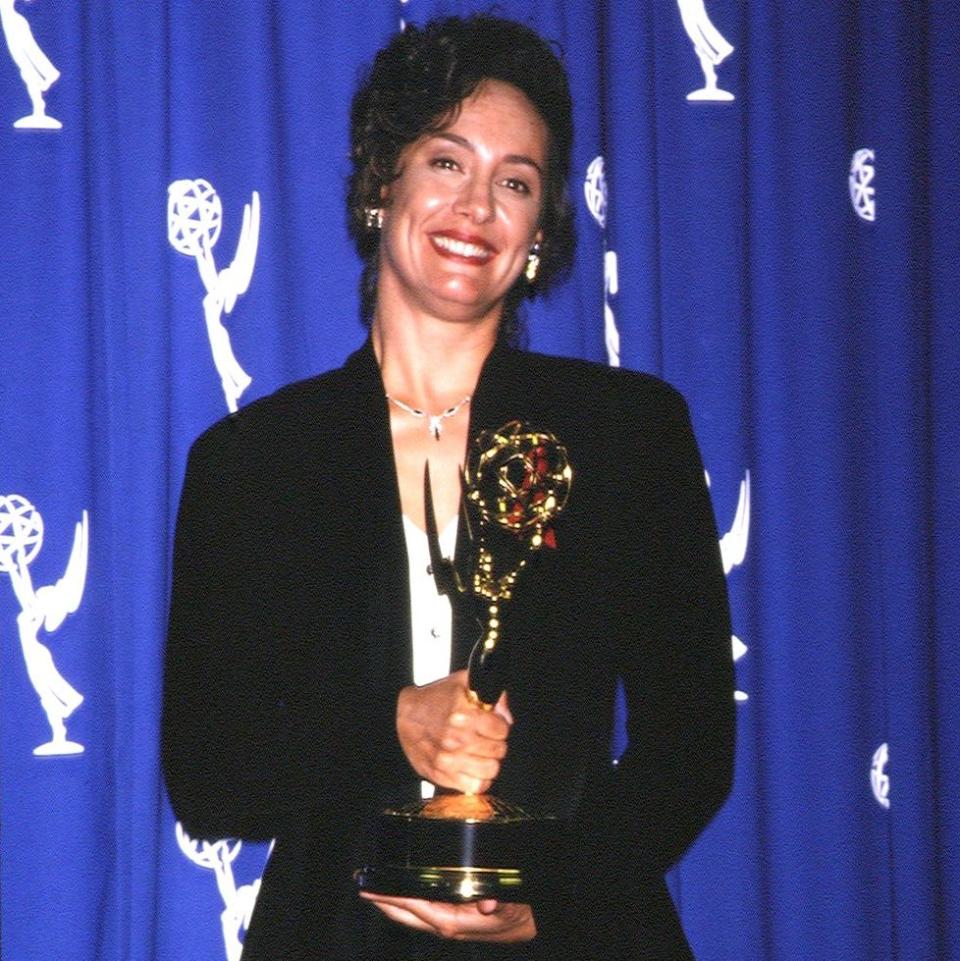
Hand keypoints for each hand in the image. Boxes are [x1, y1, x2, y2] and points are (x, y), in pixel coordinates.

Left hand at [360, 892, 535, 942]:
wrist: (532, 924)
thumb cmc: (521, 913)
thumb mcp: (511, 904)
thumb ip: (497, 902)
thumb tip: (486, 901)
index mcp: (454, 921)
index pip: (415, 907)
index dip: (391, 898)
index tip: (371, 890)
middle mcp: (447, 924)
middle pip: (407, 915)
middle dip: (383, 903)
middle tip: (362, 886)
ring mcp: (449, 923)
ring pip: (413, 914)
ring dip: (393, 903)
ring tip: (376, 889)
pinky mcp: (454, 919)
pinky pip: (424, 911)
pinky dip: (409, 902)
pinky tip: (405, 893)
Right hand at [396, 670, 511, 793]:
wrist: (401, 716)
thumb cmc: (433, 699)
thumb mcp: (463, 683)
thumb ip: (491, 695)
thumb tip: (506, 715)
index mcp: (462, 715)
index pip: (502, 730)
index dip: (500, 726)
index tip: (493, 726)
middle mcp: (455, 739)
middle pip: (498, 751)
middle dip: (496, 743)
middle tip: (486, 738)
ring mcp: (448, 760)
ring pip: (490, 771)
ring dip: (489, 762)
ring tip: (481, 753)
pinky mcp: (441, 775)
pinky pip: (475, 786)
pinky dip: (478, 779)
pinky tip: (473, 767)